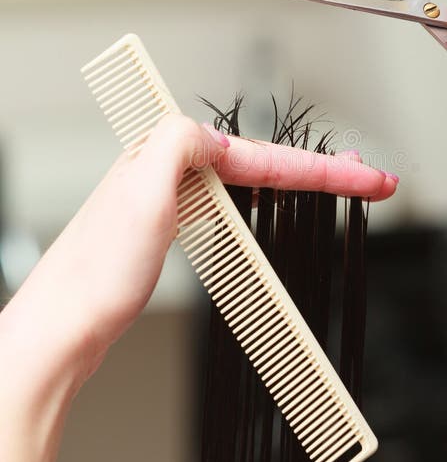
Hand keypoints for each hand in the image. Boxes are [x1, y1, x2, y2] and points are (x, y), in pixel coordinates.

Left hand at [5, 115, 395, 390]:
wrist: (63, 326)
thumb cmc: (96, 273)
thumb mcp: (144, 190)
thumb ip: (182, 142)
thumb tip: (215, 135)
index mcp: (169, 154)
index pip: (264, 157)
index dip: (322, 168)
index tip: (368, 176)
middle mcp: (168, 172)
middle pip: (262, 164)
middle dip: (320, 171)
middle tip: (369, 180)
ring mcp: (169, 202)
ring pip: (249, 184)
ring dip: (297, 184)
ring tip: (339, 183)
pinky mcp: (168, 230)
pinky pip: (230, 207)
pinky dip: (263, 203)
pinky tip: (268, 203)